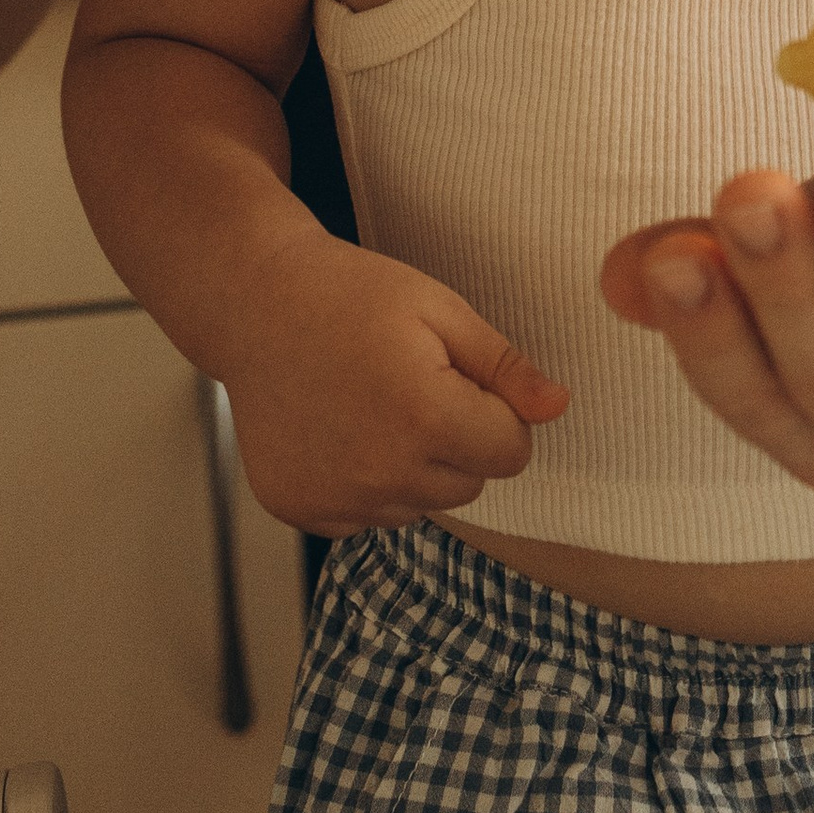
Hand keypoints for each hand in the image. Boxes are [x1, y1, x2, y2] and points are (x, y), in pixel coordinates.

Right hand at [217, 234, 567, 535]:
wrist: (256, 302)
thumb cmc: (350, 295)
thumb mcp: (440, 309)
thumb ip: (504, 366)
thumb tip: (558, 406)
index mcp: (425, 416)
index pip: (512, 453)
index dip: (499, 413)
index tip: (463, 378)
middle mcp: (381, 471)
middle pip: (470, 484)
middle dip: (459, 439)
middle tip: (413, 383)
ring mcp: (336, 498)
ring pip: (419, 504)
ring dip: (412, 466)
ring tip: (373, 404)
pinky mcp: (301, 509)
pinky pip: (366, 517)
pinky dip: (364, 484)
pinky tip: (340, 431)